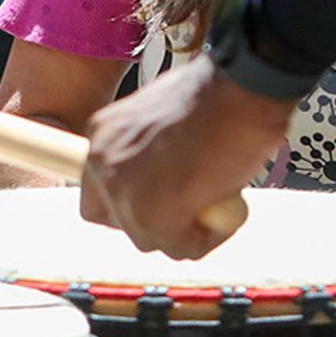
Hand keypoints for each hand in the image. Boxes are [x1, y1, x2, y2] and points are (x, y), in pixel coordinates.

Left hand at [80, 57, 288, 256]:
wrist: (239, 88)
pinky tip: (226, 208)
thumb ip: (149, 155)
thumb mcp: (162, 122)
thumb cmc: (214, 96)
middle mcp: (99, 162)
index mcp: (100, 134)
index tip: (162, 198)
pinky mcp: (151, 215)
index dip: (129, 202)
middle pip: (114, 220)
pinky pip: (180, 248)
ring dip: (186, 231)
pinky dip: (209, 237)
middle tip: (192, 206)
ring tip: (216, 199)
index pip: (97, 188)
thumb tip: (164, 185)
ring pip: (149, 239)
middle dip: (153, 222)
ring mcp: (122, 190)